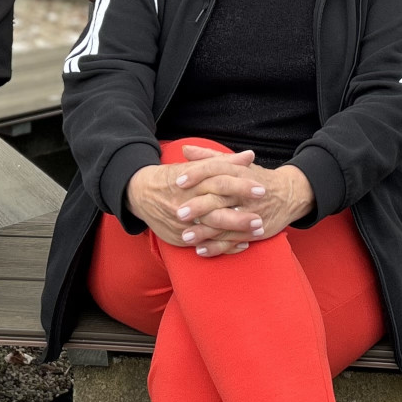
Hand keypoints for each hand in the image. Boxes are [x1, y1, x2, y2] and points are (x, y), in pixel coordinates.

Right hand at [126, 147, 262, 252]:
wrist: (140, 193)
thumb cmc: (172, 177)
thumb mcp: (198, 167)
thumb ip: (224, 162)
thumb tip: (250, 156)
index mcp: (193, 183)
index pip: (220, 183)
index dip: (241, 186)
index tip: (261, 189)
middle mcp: (187, 204)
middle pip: (216, 211)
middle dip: (240, 217)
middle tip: (261, 218)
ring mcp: (182, 223)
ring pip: (211, 231)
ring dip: (234, 233)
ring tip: (256, 232)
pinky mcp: (178, 238)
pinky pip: (203, 244)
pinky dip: (223, 246)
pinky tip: (241, 245)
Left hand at [175, 151, 316, 247]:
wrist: (288, 195)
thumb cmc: (255, 178)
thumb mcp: (236, 165)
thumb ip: (209, 157)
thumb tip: (185, 149)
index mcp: (238, 173)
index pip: (215, 170)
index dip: (196, 174)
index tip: (178, 181)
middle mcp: (244, 192)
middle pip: (219, 198)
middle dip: (198, 207)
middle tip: (178, 213)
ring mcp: (250, 213)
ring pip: (225, 223)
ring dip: (205, 232)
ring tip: (185, 236)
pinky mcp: (254, 231)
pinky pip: (233, 240)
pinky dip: (217, 247)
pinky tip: (200, 250)